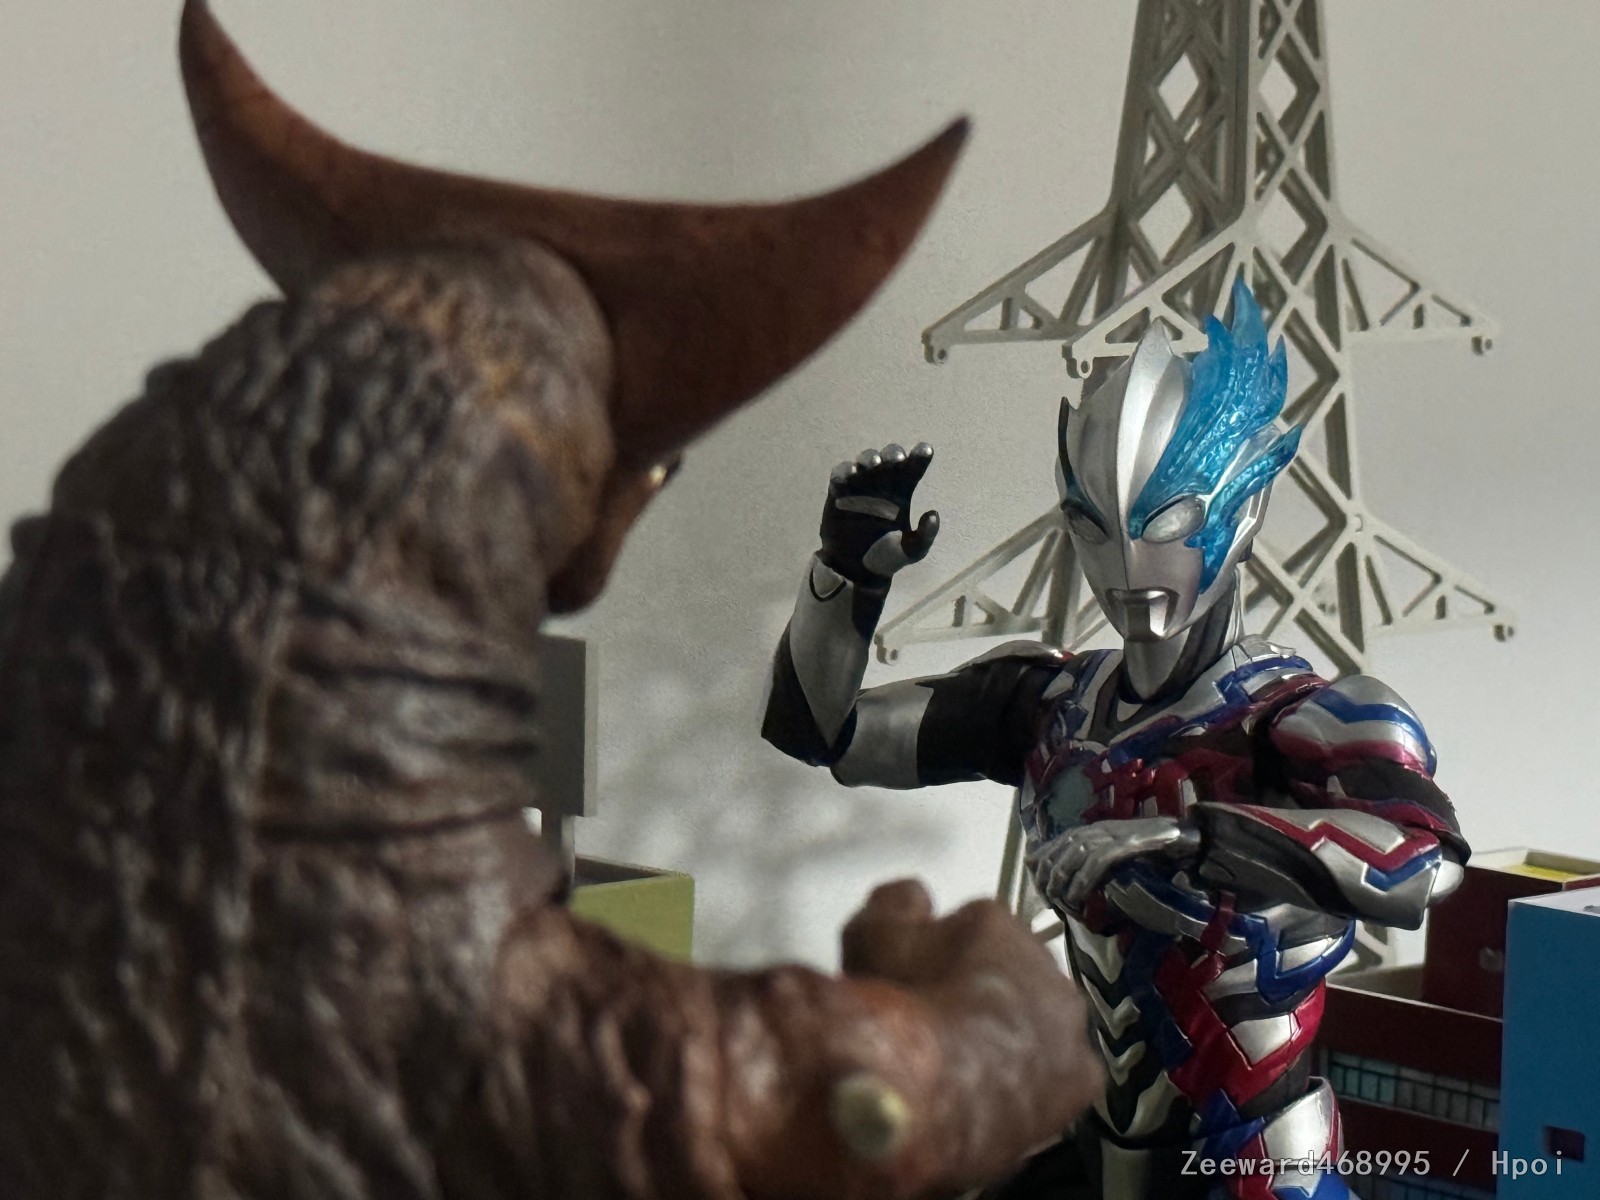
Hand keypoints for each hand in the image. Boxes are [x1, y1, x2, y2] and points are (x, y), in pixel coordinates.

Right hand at [819, 443, 939, 586]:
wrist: (855, 570)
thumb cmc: (886, 558)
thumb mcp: (912, 552)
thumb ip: (925, 536)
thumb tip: (933, 514)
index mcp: (903, 492)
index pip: (914, 468)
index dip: (920, 456)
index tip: (925, 451)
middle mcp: (883, 483)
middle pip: (889, 457)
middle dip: (893, 453)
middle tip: (896, 460)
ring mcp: (860, 485)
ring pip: (865, 460)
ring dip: (869, 457)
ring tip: (872, 464)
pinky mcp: (839, 492)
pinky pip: (840, 475)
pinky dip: (843, 471)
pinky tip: (848, 475)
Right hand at [839, 881, 1101, 1184]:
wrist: (923, 1091)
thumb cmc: (901, 1008)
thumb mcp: (869, 934)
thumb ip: (895, 903)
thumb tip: (913, 897)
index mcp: (999, 924)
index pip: (975, 926)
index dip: (946, 952)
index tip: (924, 975)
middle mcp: (1046, 967)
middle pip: (1014, 972)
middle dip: (987, 991)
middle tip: (946, 1020)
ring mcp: (1067, 1025)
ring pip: (1040, 1023)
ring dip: (1012, 1036)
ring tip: (968, 1063)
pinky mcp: (1079, 1081)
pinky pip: (1057, 1075)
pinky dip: (1031, 1082)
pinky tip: (994, 1093)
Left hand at [1027, 817, 1201, 909]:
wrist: (1186, 838)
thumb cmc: (1153, 852)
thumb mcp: (1116, 858)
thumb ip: (1094, 865)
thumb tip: (1070, 886)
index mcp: (1091, 831)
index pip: (1053, 845)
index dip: (1040, 868)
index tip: (1041, 892)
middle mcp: (1096, 829)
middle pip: (1058, 851)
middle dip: (1046, 878)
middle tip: (1049, 903)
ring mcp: (1111, 835)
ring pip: (1072, 855)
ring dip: (1061, 882)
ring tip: (1059, 903)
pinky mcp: (1126, 844)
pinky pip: (1096, 863)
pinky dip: (1083, 882)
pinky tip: (1077, 899)